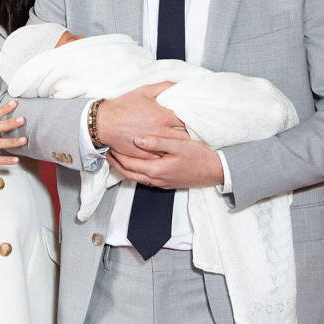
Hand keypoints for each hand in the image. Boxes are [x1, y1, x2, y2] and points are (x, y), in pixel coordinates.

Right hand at [96, 82, 187, 158]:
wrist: (103, 122)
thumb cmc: (123, 106)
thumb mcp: (144, 91)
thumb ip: (165, 87)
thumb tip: (181, 85)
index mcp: (162, 116)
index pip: (189, 120)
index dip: (194, 120)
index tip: (196, 119)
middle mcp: (160, 132)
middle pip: (186, 136)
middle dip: (190, 134)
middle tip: (193, 131)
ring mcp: (153, 145)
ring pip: (175, 148)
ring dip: (181, 145)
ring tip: (184, 142)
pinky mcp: (145, 155)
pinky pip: (163, 156)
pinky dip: (167, 153)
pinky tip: (169, 150)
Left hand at [107, 136, 223, 187]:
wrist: (215, 172)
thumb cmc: (199, 156)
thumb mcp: (178, 145)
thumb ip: (157, 142)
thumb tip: (137, 139)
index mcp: (156, 169)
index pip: (128, 164)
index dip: (117, 155)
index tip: (109, 145)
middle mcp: (156, 179)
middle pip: (128, 173)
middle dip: (116, 163)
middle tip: (108, 152)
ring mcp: (161, 183)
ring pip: (135, 178)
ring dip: (124, 168)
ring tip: (117, 157)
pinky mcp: (166, 183)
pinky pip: (145, 179)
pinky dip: (135, 171)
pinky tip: (136, 163)